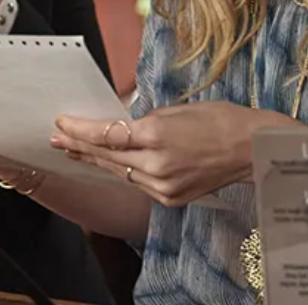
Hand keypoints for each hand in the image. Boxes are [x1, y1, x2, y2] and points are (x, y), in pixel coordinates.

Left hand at [51, 102, 300, 205]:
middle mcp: (156, 164)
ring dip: (96, 161)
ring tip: (75, 152)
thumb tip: (120, 124)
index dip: (79, 130)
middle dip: (79, 146)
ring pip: (119, 172)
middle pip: (106, 156)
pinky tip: (111, 165)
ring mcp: (162, 185)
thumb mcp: (178, 109)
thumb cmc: (220, 119)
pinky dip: (124, 172)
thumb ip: (145, 120)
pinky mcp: (169, 198)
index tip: (61, 123)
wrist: (251, 148)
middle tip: (57, 139)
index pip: (106, 134)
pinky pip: (139, 184)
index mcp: (156, 134)